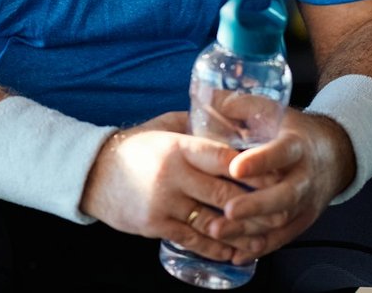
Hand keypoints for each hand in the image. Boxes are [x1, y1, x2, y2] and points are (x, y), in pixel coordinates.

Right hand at [78, 112, 268, 263]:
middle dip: (256, 206)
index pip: (224, 158)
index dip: (254, 170)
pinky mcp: (156, 225)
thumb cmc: (133, 147)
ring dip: (241, 232)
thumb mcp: (163, 127)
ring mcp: (164, 203)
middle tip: (279, 210)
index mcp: (178, 147)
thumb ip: (196, 125)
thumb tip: (232, 121)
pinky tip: (233, 250)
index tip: (276, 176)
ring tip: (262, 236)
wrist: (93, 172)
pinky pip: (194, 240)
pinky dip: (217, 247)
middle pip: (226, 195)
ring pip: (213, 222)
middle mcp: (173, 175)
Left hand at [202, 109, 354, 263]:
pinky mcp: (303, 222)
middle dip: (255, 205)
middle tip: (226, 211)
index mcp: (296, 146)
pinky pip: (282, 239)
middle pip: (284, 196)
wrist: (333, 155)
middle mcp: (304, 177)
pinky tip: (235, 254)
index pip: (281, 153)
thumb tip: (207, 98)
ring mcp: (305, 203)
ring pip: (281, 222)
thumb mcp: (274, 111)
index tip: (235, 167)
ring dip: (250, 230)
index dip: (260, 161)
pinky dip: (259, 248)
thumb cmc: (293, 131)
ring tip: (217, 233)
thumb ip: (241, 105)